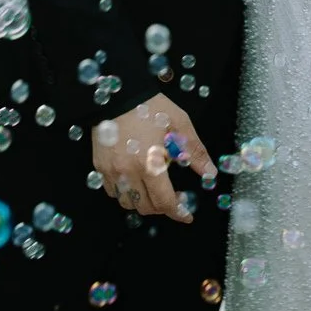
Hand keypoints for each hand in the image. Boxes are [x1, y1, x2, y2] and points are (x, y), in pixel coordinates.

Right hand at [91, 94, 215, 221]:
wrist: (117, 94)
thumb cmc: (150, 108)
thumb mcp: (179, 124)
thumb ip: (194, 151)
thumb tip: (210, 174)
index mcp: (149, 163)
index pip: (164, 201)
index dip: (178, 212)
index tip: (187, 215)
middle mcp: (127, 173)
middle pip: (145, 207)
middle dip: (162, 207)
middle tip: (173, 197)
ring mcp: (110, 171)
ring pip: (127, 203)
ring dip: (143, 201)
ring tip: (153, 188)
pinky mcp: (99, 167)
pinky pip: (113, 192)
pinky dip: (126, 193)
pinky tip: (135, 179)